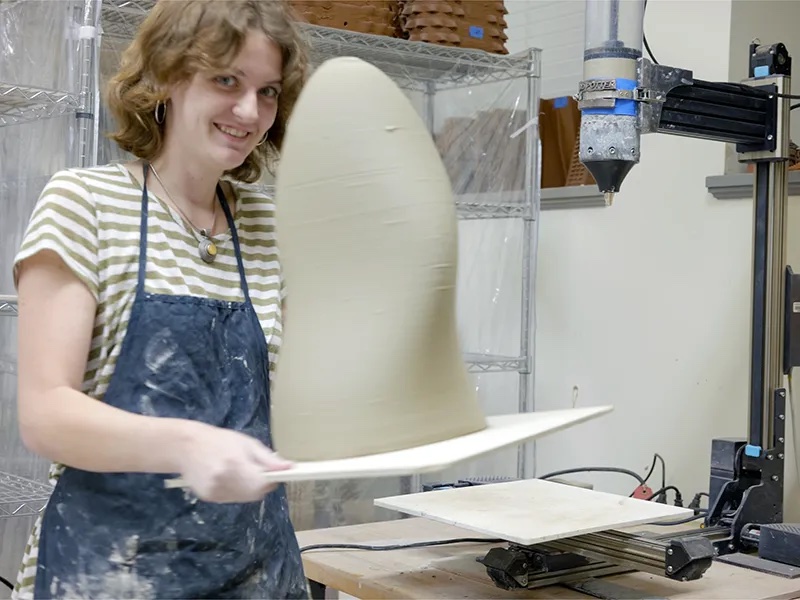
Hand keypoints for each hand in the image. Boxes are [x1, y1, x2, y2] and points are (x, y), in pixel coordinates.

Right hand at [175, 421, 291, 502]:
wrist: (186, 446)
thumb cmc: (220, 440)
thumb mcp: (247, 443)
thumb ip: (268, 459)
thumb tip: (289, 468)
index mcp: (236, 463)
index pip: (262, 484)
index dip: (271, 481)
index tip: (273, 474)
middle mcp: (224, 480)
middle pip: (254, 494)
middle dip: (260, 485)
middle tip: (254, 471)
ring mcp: (214, 491)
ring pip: (244, 498)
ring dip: (248, 489)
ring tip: (238, 471)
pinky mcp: (208, 497)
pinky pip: (231, 498)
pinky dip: (235, 491)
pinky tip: (227, 477)